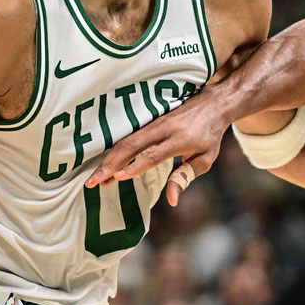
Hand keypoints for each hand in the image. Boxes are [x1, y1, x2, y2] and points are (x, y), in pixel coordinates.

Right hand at [84, 86, 229, 205]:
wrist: (212, 103)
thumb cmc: (209, 135)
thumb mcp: (205, 159)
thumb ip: (185, 177)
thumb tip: (171, 200)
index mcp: (180, 139)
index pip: (154, 154)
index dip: (136, 166)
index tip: (118, 177)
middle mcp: (163, 128)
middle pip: (132, 146)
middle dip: (110, 165)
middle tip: (93, 182)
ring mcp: (153, 122)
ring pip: (125, 141)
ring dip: (108, 160)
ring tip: (94, 179)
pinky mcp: (148, 120)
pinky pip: (127, 136)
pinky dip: (114, 152)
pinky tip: (105, 166)